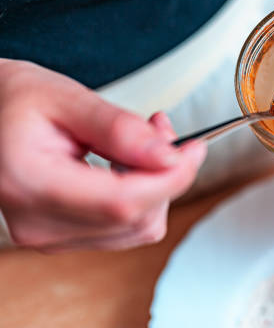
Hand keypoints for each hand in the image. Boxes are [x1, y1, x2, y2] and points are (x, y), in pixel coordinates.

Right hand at [0, 60, 205, 251]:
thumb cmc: (17, 101)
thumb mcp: (67, 98)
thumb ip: (120, 130)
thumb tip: (169, 156)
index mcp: (31, 184)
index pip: (122, 202)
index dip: (171, 178)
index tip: (194, 149)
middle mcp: (39, 222)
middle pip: (136, 217)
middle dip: (167, 174)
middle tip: (163, 128)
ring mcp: (50, 235)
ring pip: (138, 227)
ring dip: (157, 185)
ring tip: (145, 140)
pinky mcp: (64, 236)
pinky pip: (126, 229)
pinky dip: (143, 197)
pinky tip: (131, 165)